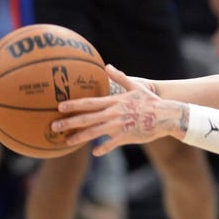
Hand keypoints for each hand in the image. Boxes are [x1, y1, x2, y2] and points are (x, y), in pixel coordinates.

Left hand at [53, 65, 186, 154]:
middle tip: (53, 126)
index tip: (59, 106)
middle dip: (68, 122)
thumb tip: (107, 66)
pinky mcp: (126, 137)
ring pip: (94, 133)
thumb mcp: (135, 86)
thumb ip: (120, 77)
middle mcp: (113, 114)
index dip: (73, 104)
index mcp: (114, 101)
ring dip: (78, 137)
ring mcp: (118, 127)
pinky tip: (94, 153)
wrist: (166, 116)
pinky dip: (102, 149)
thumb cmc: (150, 101)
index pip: (89, 103)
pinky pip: (110, 144)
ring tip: (66, 141)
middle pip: (86, 119)